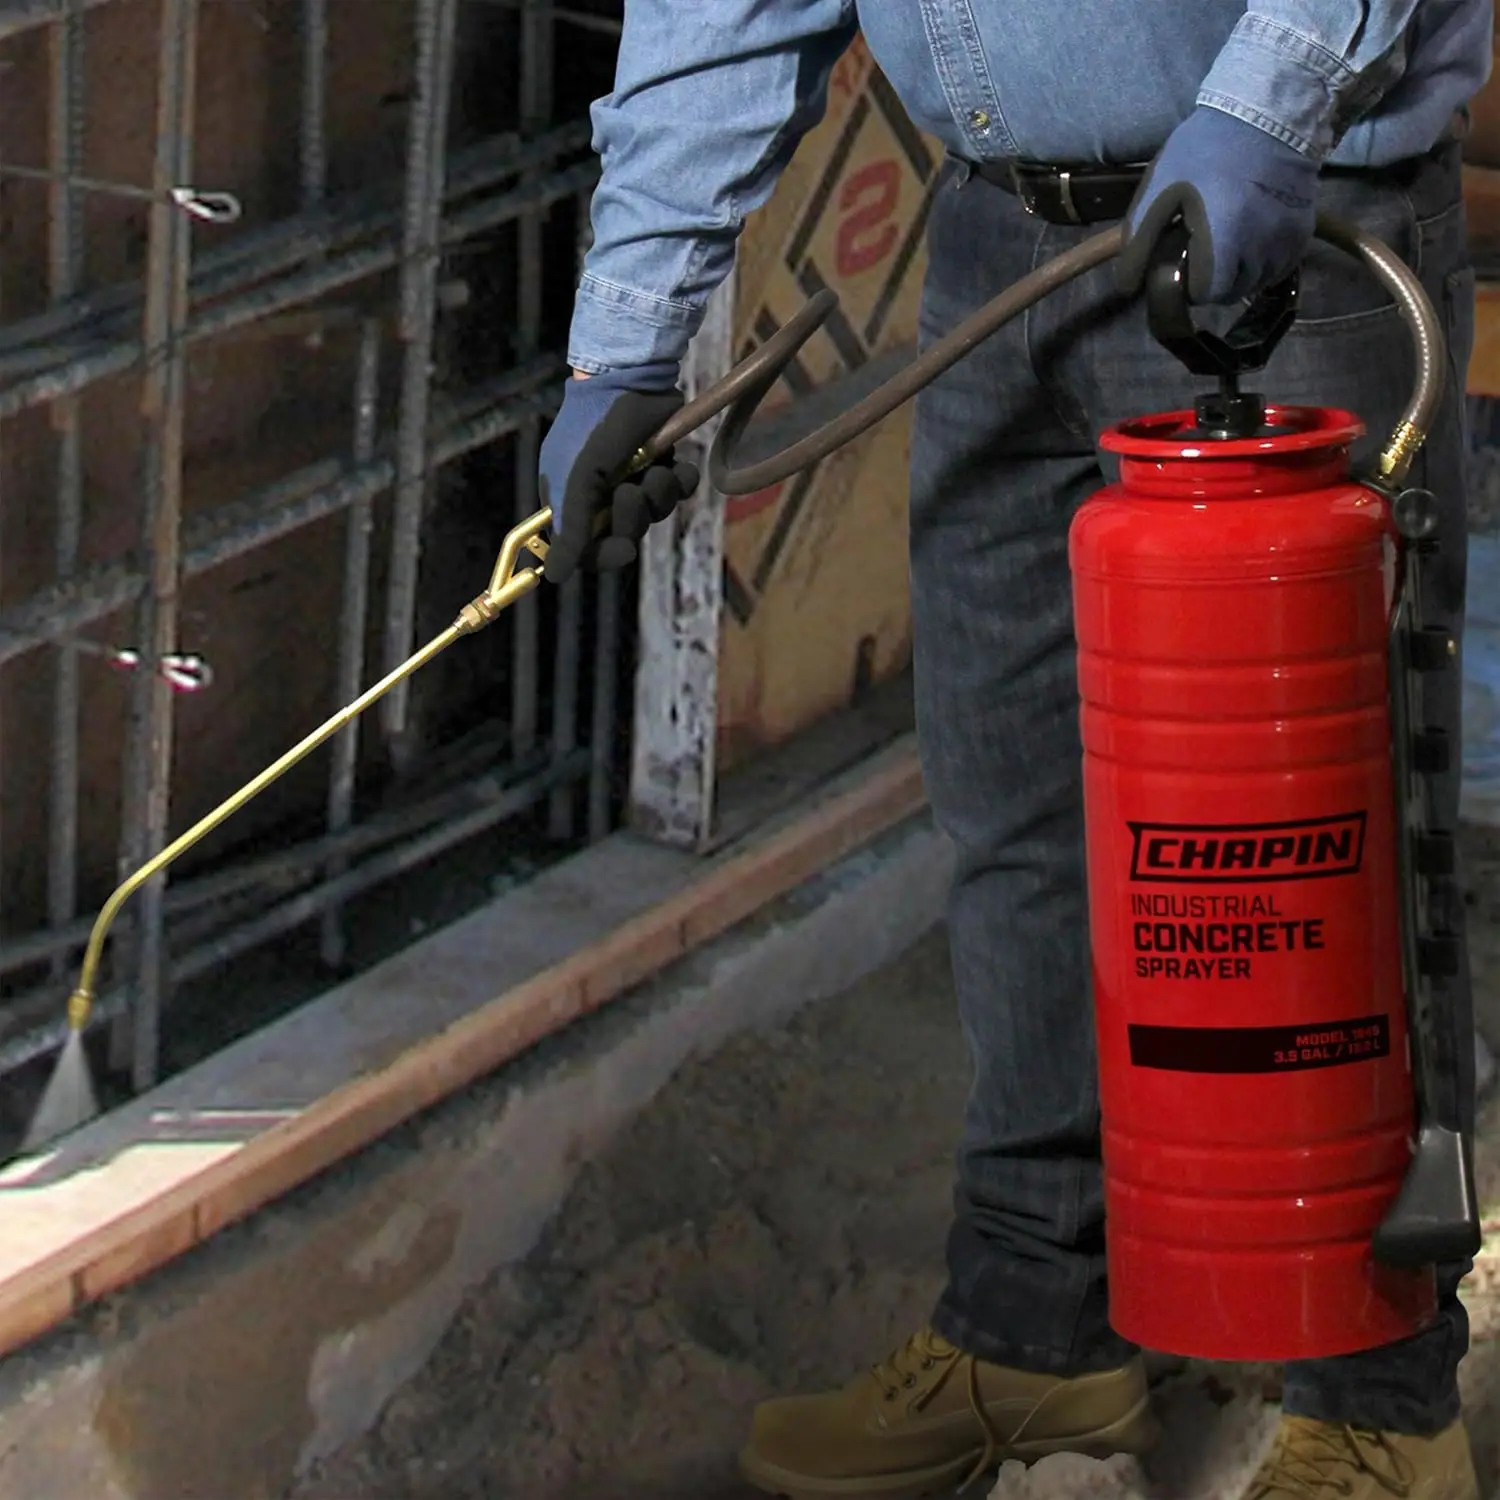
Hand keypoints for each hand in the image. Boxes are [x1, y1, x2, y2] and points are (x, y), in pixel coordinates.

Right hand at [537, 364, 699, 585]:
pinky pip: (679, 492)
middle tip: (632, 491)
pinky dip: (682, 482)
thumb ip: (570, 529)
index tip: (623, 550)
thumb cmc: (593, 427)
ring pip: (654, 514)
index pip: (585, 550)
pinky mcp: (662, 463)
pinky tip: (678, 465)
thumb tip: (553, 577)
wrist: (629, 376)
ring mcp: (633, 479)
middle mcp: (600, 494)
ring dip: (659, 496)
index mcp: (571, 501)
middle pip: (624, 536)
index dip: (605, 556)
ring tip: (655, 470)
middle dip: (634, 518)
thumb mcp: (576, 479)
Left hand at [1116, 106, 1317, 305]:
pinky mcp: (1304, 232)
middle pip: (1231, 292)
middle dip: (1214, 280)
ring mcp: (1287, 241)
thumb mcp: (1159, 191)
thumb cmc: (1205, 152)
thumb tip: (1128, 287)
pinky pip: (1280, 266)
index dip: (1191, 285)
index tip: (1186, 264)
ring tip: (1230, 241)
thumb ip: (1140, 242)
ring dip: (1240, 272)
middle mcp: (1261, 249)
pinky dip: (1264, 261)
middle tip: (1205, 248)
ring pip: (1257, 282)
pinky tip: (1252, 237)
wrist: (1267, 114)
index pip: (1206, 294)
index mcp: (1224, 241)